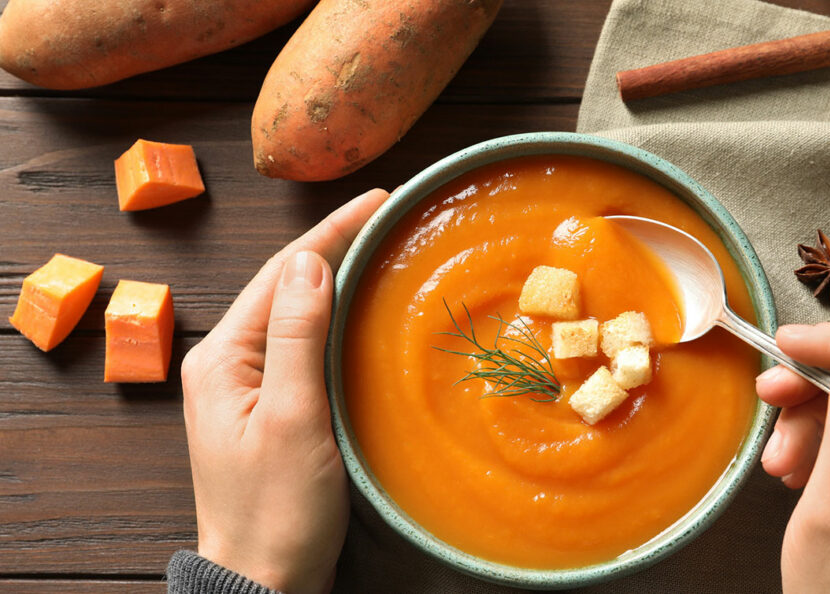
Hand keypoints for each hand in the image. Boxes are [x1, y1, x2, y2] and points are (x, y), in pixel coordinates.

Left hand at [180, 189, 388, 593]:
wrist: (263, 580)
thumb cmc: (277, 512)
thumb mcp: (292, 419)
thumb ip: (296, 336)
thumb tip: (308, 260)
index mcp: (222, 357)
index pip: (281, 273)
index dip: (331, 231)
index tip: (377, 200)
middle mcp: (227, 363)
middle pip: (286, 286)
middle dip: (334, 244)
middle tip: (387, 215)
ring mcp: (246, 386)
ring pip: (296, 313)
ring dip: (336, 277)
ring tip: (379, 246)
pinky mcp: (270, 407)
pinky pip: (303, 345)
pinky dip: (334, 318)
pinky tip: (360, 309)